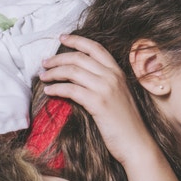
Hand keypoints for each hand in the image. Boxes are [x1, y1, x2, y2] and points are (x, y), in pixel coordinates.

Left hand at [38, 34, 155, 166]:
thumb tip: (80, 76)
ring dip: (53, 72)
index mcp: (118, 72)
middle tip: (45, 62)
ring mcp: (106, 89)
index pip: (95, 48)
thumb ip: (104, 83)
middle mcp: (112, 76)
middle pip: (79, 58)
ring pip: (72, 71)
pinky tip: (49, 91)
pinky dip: (56, 88)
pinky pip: (70, 89)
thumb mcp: (118, 96)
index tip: (62, 38)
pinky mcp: (98, 103)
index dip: (77, 40)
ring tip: (43, 76)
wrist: (136, 142)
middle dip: (58, 58)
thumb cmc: (126, 123)